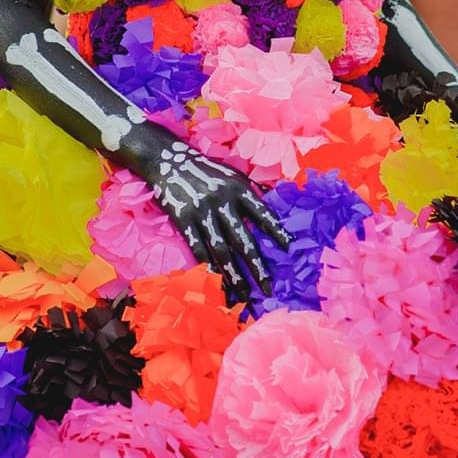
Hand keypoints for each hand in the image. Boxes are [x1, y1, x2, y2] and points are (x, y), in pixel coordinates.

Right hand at [144, 138, 288, 305]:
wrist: (168, 161)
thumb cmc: (206, 170)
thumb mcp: (233, 174)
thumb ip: (252, 191)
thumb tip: (276, 204)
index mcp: (239, 188)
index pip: (262, 214)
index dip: (276, 231)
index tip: (289, 249)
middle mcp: (222, 201)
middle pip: (243, 241)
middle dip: (256, 268)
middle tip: (268, 289)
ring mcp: (202, 212)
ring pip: (221, 251)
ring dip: (234, 276)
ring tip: (244, 296)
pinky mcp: (183, 220)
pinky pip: (198, 248)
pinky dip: (207, 267)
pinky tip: (215, 283)